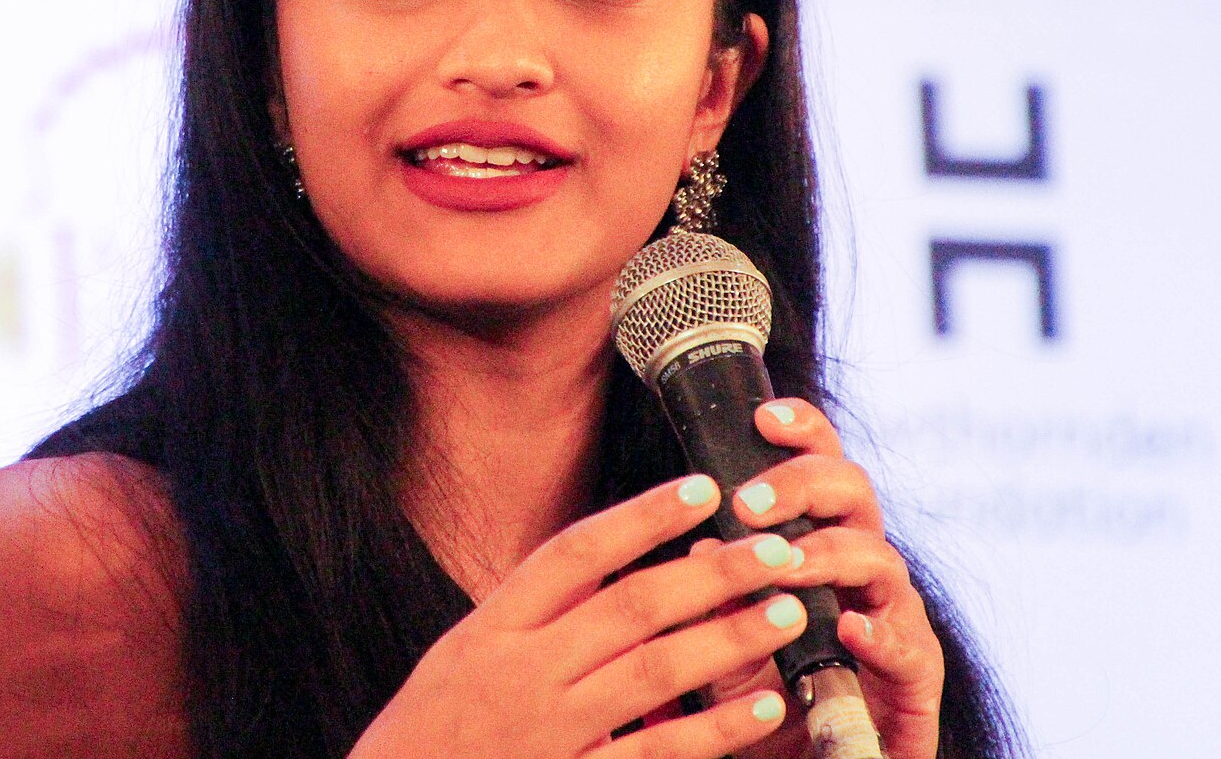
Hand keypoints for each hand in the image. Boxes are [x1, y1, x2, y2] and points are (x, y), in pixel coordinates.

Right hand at [349, 474, 812, 758]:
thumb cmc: (434, 733)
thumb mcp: (463, 655)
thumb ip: (532, 614)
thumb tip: (612, 560)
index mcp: (491, 630)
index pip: (574, 554)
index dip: (642, 518)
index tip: (702, 489)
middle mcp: (522, 674)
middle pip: (630, 606)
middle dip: (712, 573)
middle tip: (777, 549)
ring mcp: (552, 735)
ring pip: (656, 672)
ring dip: (729, 639)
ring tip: (786, 611)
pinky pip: (660, 753)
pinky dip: (715, 730)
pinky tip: (761, 706)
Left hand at [729, 400, 944, 758]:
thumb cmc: (769, 688)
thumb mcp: (725, 635)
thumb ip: (716, 588)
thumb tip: (698, 541)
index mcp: (818, 538)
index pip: (817, 468)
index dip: (801, 432)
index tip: (764, 416)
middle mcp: (861, 566)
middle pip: (853, 493)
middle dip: (802, 486)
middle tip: (747, 503)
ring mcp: (894, 615)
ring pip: (879, 559)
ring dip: (828, 556)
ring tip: (784, 565)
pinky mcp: (915, 677)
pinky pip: (910, 647)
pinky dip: (881, 634)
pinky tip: (851, 628)